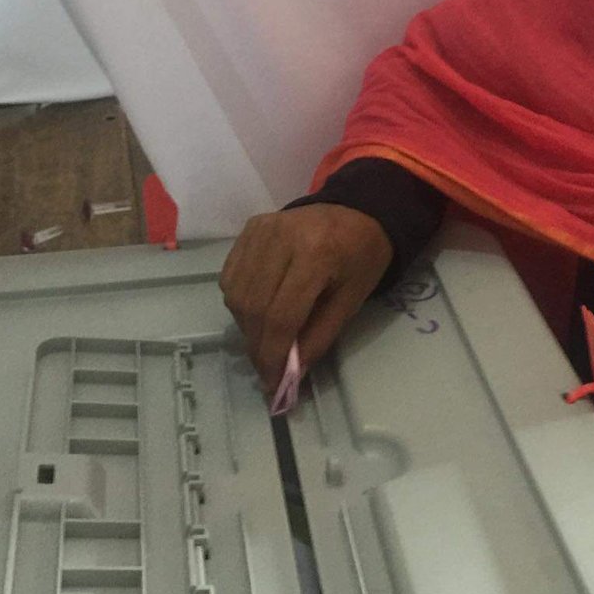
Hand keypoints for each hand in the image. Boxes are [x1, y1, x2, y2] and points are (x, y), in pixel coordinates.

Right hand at [219, 203, 393, 392]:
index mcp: (316, 254)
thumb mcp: (351, 300)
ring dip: (246, 327)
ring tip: (265, 341)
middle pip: (254, 306)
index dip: (272, 355)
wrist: (359, 210)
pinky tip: (258, 311)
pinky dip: (239, 302)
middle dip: (257, 346)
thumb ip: (319, 336)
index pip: (281, 315)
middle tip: (266, 369)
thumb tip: (290, 374)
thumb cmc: (362, 257)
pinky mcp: (250, 228)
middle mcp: (281, 237)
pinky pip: (231, 276)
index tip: (272, 383)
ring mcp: (261, 230)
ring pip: (236, 293)